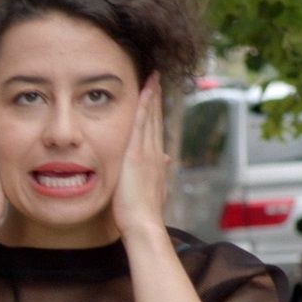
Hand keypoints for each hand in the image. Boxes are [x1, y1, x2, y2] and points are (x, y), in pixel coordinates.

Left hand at [112, 74, 169, 236]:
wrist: (143, 224)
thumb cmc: (141, 214)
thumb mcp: (150, 189)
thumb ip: (154, 173)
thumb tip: (165, 160)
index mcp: (155, 162)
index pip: (155, 131)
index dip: (155, 113)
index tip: (155, 96)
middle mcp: (155, 154)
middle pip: (156, 120)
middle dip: (156, 99)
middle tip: (156, 77)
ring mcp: (147, 153)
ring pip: (150, 118)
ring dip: (151, 97)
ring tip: (152, 77)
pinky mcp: (137, 155)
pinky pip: (141, 124)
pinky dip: (144, 107)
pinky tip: (145, 92)